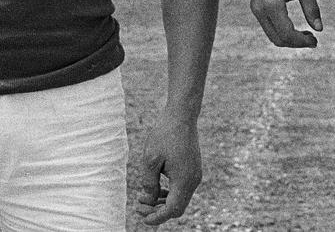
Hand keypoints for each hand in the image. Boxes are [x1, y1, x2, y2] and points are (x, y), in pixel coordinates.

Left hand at [135, 108, 202, 224]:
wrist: (181, 117)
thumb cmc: (165, 135)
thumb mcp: (150, 160)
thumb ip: (149, 184)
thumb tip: (149, 200)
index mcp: (184, 180)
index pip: (172, 209)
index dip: (157, 217)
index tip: (142, 218)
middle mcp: (193, 180)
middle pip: (177, 208)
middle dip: (158, 211)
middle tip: (139, 206)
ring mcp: (195, 175)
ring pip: (180, 199)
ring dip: (162, 203)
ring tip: (143, 199)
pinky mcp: (193, 169)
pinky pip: (182, 189)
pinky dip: (169, 194)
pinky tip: (155, 189)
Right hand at [250, 0, 322, 47]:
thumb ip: (312, 8)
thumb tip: (319, 29)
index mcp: (272, 5)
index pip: (286, 34)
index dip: (302, 42)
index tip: (315, 41)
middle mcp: (260, 10)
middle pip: (278, 39)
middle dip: (296, 43)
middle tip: (313, 40)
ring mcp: (256, 10)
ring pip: (272, 36)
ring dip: (289, 39)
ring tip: (306, 34)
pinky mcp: (256, 8)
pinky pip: (268, 27)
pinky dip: (281, 32)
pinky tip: (294, 28)